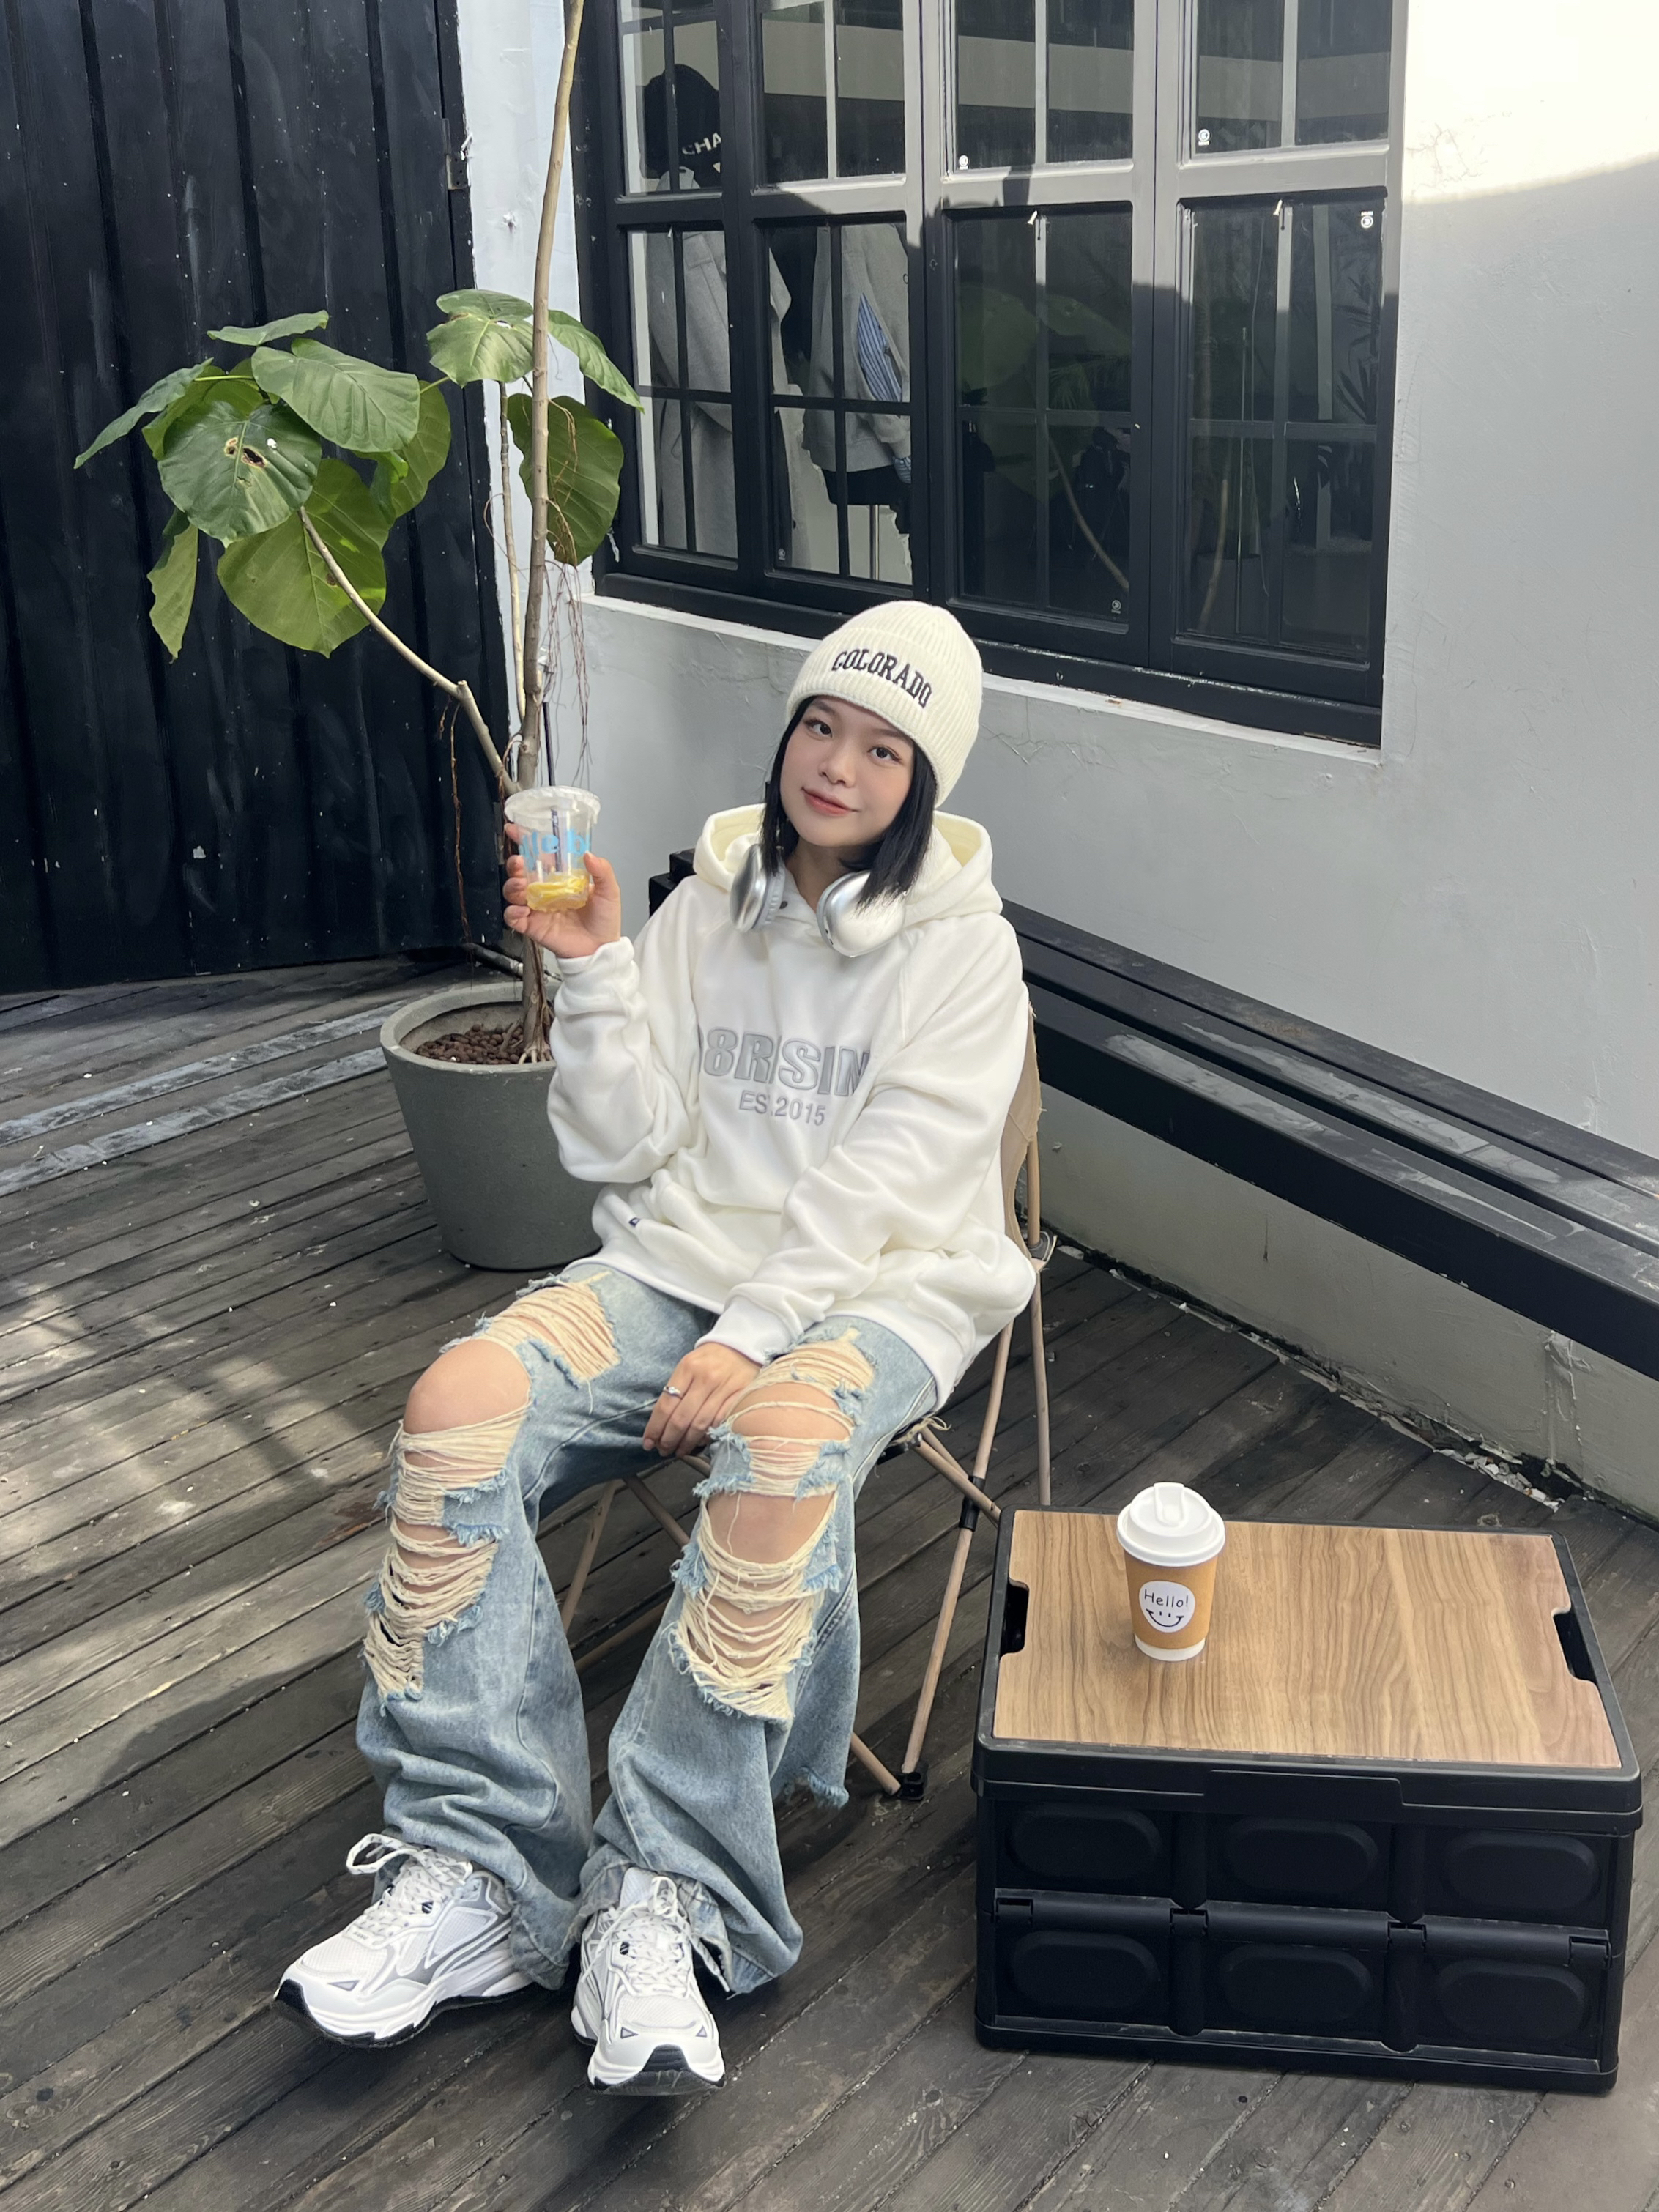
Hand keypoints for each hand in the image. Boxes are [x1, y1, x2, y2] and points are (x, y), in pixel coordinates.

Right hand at [503, 830, 622, 961]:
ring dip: (512, 886)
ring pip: (512, 891)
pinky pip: (513, 917)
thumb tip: (589, 854)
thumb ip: (602, 871)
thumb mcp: (609, 891)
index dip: (525, 841)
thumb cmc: (604, 921)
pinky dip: (512, 912)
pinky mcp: (532, 926)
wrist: (601, 949)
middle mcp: (544, 889)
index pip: (539, 855)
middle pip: (520, 871)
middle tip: (519, 862)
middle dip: (514, 864)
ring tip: (522, 886)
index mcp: (560, 877)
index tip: (515, 830)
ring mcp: (536, 907)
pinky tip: (522, 910)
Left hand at [643, 1343, 760, 1458]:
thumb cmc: (710, 1359)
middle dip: (668, 1439)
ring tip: (679, 1450)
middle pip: (681, 1418)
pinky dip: (708, 1436)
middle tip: (663, 1450)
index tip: (648, 1442)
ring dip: (686, 1443)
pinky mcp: (741, 1396)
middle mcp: (706, 1378)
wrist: (742, 1347)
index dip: (655, 1428)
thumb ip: (676, 1389)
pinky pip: (720, 1423)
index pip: (666, 1405)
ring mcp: (725, 1388)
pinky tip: (700, 1442)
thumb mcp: (689, 1365)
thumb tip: (661, 1423)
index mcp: (688, 1367)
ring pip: (700, 1425)